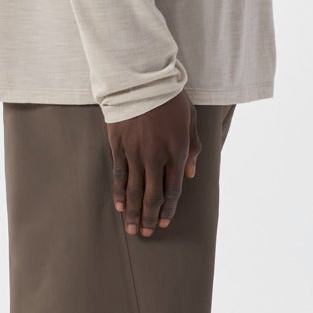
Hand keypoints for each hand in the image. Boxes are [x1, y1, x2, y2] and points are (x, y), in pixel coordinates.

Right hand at [106, 90, 199, 237]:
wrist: (141, 80)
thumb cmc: (170, 98)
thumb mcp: (190, 120)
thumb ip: (193, 148)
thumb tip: (190, 174)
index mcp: (176, 151)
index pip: (172, 190)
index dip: (168, 209)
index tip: (164, 222)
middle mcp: (156, 156)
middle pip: (152, 196)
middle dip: (149, 217)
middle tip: (145, 233)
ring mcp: (136, 152)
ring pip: (134, 190)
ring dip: (133, 212)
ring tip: (131, 228)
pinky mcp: (119, 146)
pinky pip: (120, 174)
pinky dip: (119, 192)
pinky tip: (120, 205)